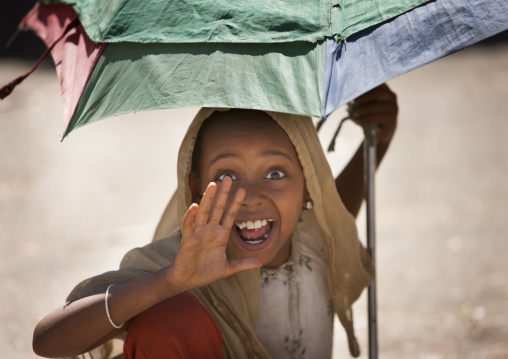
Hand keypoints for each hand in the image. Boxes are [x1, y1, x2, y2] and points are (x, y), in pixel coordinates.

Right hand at [166, 176, 261, 290]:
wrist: (188, 280)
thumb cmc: (205, 272)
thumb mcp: (227, 269)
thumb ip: (242, 264)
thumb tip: (260, 263)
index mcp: (220, 235)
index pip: (229, 215)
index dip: (235, 203)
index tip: (242, 190)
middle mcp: (210, 230)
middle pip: (217, 208)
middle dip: (222, 194)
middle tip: (228, 178)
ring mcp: (199, 233)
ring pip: (204, 212)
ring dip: (208, 198)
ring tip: (212, 185)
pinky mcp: (188, 239)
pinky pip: (189, 225)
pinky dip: (191, 216)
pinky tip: (195, 206)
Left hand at [352, 83, 397, 145]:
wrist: (380, 131)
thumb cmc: (370, 114)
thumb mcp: (365, 104)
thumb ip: (361, 98)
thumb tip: (351, 95)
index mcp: (384, 89)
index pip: (376, 83)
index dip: (366, 86)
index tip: (356, 92)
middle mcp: (391, 96)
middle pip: (378, 93)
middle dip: (364, 98)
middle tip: (354, 104)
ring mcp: (393, 107)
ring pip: (376, 106)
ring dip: (363, 110)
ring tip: (355, 114)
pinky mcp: (391, 118)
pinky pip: (376, 117)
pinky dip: (365, 119)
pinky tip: (358, 121)